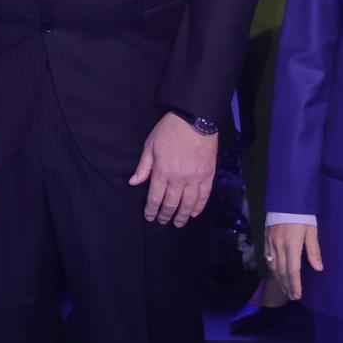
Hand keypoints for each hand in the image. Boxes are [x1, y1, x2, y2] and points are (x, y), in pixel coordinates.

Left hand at [128, 113, 219, 227]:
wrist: (196, 119)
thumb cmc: (169, 130)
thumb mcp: (150, 145)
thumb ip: (143, 166)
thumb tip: (134, 182)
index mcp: (162, 171)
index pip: (155, 197)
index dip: (151, 210)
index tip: (149, 217)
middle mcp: (179, 178)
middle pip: (171, 203)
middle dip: (165, 215)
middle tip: (163, 221)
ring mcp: (195, 178)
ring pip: (188, 203)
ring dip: (183, 216)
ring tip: (178, 223)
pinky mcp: (208, 175)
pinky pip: (204, 195)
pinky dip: (199, 206)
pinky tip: (194, 213)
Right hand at [262, 216, 321, 303]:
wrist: (286, 200)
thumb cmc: (302, 215)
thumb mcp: (311, 231)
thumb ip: (314, 251)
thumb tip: (318, 268)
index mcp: (291, 246)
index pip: (292, 271)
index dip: (295, 285)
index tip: (297, 295)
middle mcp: (279, 247)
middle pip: (281, 272)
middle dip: (287, 286)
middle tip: (292, 296)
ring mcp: (270, 244)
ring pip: (273, 267)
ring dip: (279, 280)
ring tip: (285, 289)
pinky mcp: (266, 239)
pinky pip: (267, 258)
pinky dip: (272, 269)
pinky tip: (275, 274)